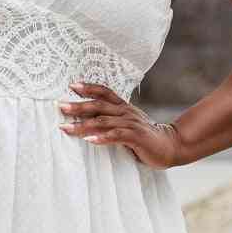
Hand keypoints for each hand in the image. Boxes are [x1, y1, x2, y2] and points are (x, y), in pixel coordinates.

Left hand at [57, 82, 183, 169]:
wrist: (171, 146)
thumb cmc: (145, 138)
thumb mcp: (128, 125)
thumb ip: (112, 121)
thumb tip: (89, 122)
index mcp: (123, 107)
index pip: (104, 92)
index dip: (88, 88)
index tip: (72, 86)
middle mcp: (126, 112)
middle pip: (98, 105)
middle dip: (78, 106)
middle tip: (60, 106)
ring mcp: (131, 124)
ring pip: (103, 121)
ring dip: (83, 125)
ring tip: (67, 128)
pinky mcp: (136, 137)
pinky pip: (116, 136)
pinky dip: (102, 138)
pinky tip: (90, 140)